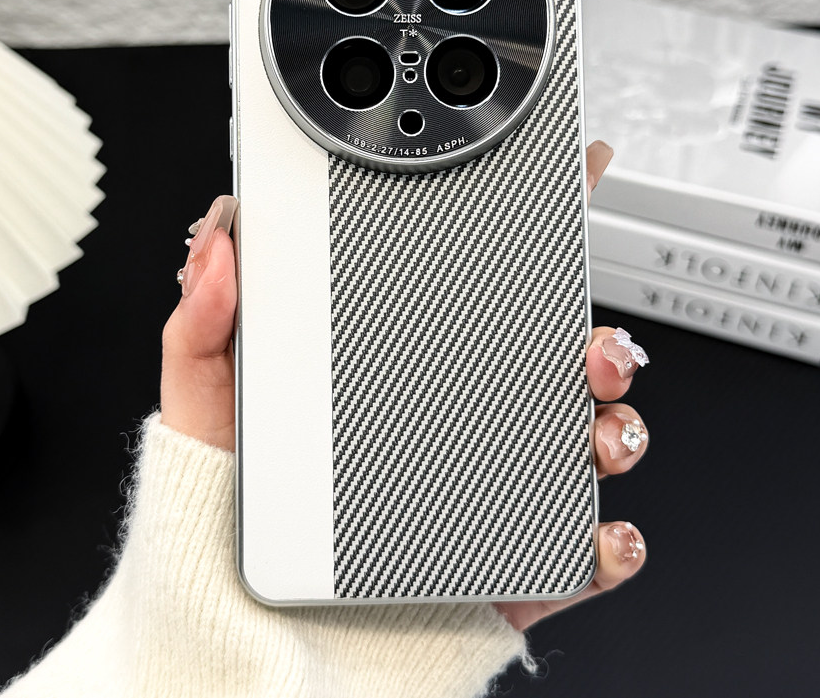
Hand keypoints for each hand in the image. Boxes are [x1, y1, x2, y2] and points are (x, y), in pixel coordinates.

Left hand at [160, 139, 647, 632]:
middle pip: (551, 364)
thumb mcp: (206, 404)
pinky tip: (596, 533)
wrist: (242, 624)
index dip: (529, 241)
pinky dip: (608, 543)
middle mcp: (453, 420)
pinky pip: (575, 551)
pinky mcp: (500, 563)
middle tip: (589, 342)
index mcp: (398, 370)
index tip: (565, 194)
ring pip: (581, 444)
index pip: (472, 293)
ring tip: (596, 427)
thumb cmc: (229, 509)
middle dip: (597, 341)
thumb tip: (217, 244)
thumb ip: (203, 323)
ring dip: (616, 426)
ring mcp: (485, 489)